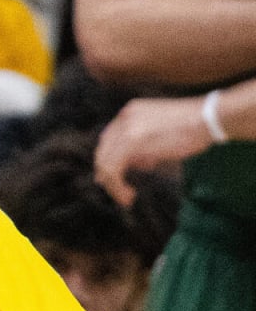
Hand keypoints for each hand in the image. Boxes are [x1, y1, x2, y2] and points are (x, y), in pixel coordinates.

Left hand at [94, 95, 210, 206]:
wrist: (208, 118)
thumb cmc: (194, 127)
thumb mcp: (161, 134)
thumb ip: (145, 147)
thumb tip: (136, 164)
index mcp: (129, 113)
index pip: (109, 140)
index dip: (109, 161)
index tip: (116, 178)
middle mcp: (123, 119)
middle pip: (103, 152)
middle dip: (108, 175)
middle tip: (118, 192)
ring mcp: (126, 129)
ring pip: (105, 163)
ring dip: (113, 185)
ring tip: (126, 197)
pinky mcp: (132, 142)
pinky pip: (113, 169)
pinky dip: (117, 186)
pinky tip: (129, 195)